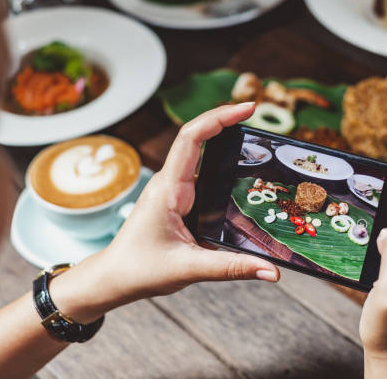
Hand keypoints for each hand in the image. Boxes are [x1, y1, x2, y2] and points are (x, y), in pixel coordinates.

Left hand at [51, 102, 279, 322]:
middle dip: (226, 121)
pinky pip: (201, 176)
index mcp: (169, 189)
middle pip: (198, 138)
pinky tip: (241, 175)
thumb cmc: (140, 270)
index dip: (219, 117)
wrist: (114, 278)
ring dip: (224, 142)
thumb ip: (232, 267)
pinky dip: (221, 168)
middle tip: (257, 116)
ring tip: (256, 140)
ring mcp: (173, 190)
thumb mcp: (188, 269)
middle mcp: (170, 183)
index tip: (248, 108)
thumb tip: (272, 271)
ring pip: (200, 156)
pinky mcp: (178, 201)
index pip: (192, 138)